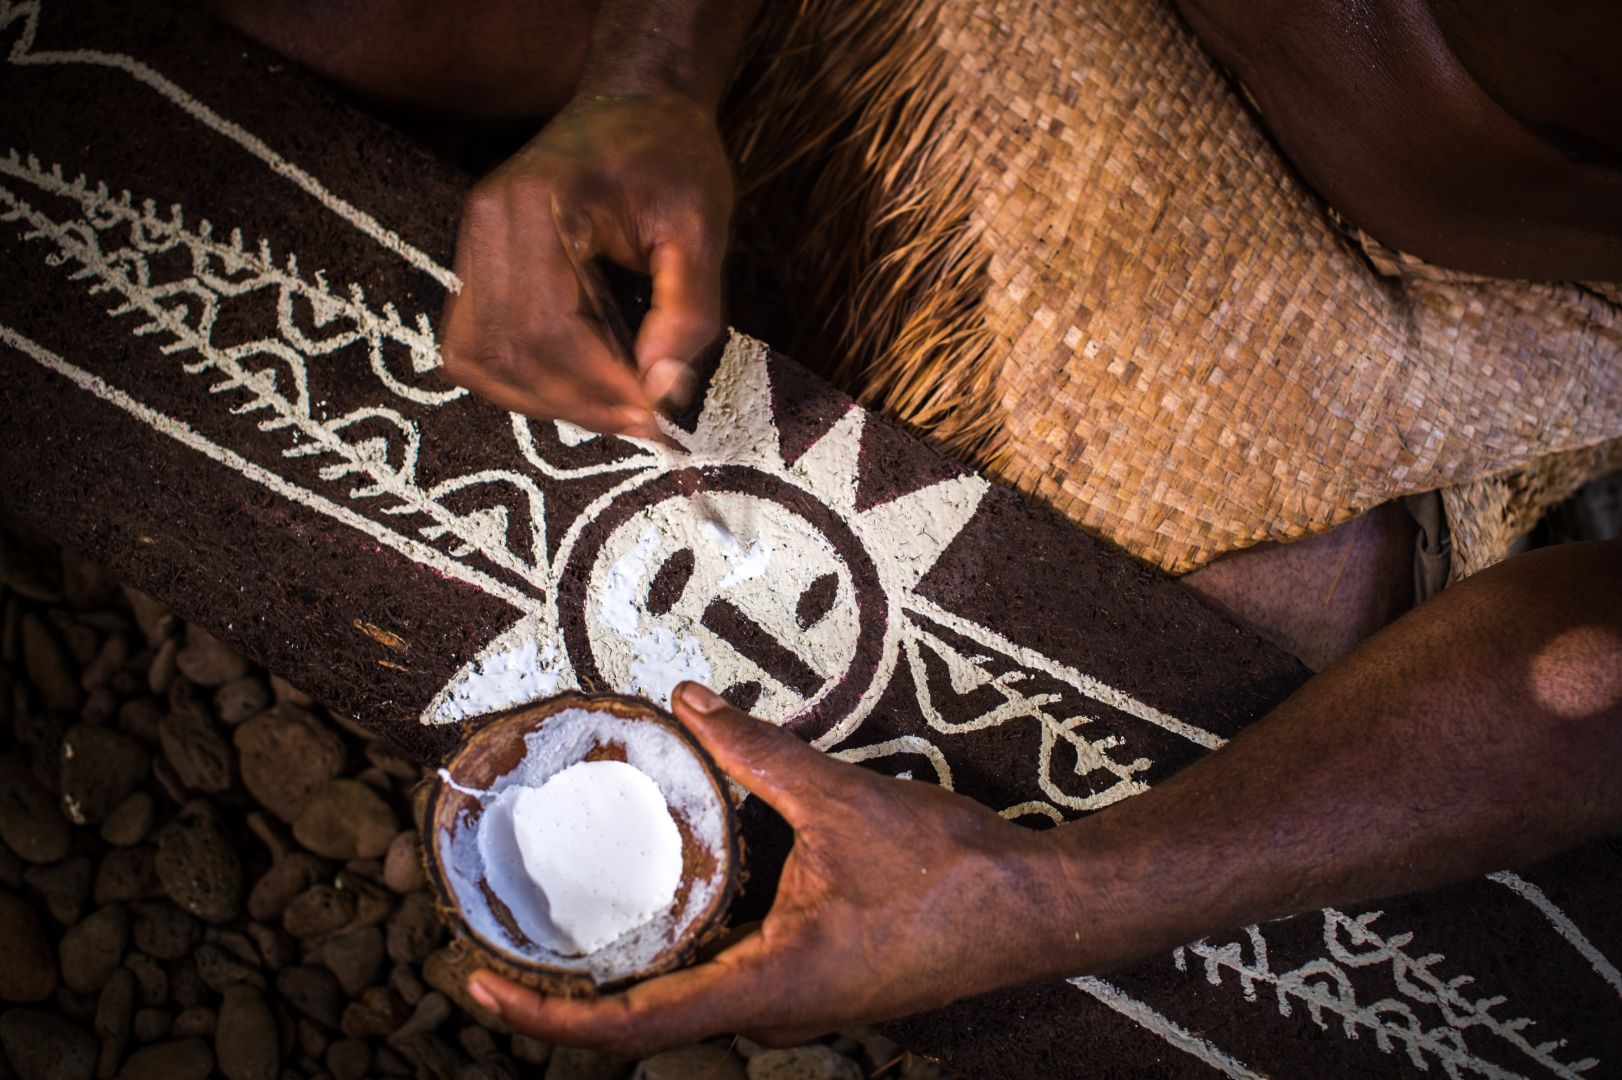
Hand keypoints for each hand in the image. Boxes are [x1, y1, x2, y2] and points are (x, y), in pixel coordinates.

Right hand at [438, 93, 731, 436]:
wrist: (635, 105)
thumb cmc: (673, 160)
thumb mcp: (702, 229)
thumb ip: (688, 313)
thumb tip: (662, 393)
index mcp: (538, 205)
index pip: (549, 327)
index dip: (601, 387)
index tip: (657, 418)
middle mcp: (487, 223)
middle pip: (510, 351)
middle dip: (579, 403)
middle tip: (643, 423)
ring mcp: (471, 243)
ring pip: (480, 359)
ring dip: (546, 401)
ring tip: (613, 408)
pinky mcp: (475, 263)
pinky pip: (475, 346)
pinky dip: (520, 382)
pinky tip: (574, 387)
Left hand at [464, 683, 1067, 1055]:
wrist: (1039, 911)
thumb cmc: (949, 873)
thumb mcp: (840, 801)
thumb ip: (755, 752)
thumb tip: (689, 702)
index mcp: (766, 990)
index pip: (628, 1028)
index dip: (545, 1016)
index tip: (479, 984)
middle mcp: (774, 1013)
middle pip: (646, 1024)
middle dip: (570, 993)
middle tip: (507, 941)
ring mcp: (802, 1007)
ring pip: (691, 1002)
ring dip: (628, 972)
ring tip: (572, 920)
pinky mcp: (824, 986)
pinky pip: (732, 981)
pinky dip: (685, 953)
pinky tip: (677, 903)